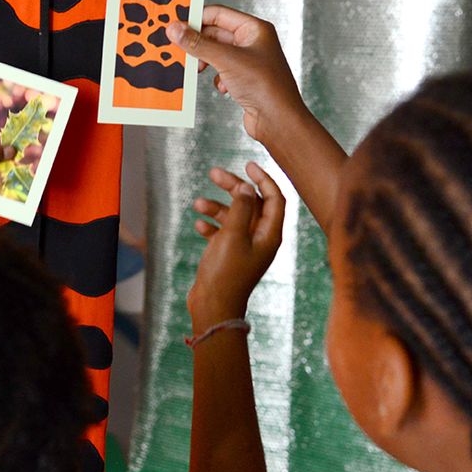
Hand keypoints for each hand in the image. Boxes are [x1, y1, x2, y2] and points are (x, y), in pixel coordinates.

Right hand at [168, 5, 304, 143]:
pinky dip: (217, 78)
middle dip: (198, 43)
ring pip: (217, 54)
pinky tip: (223, 87)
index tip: (175, 25)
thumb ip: (198, 44)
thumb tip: (175, 29)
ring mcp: (249, 61)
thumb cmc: (265, 86)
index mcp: (254, 29)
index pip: (218, 14)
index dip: (196, 18)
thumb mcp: (226, 60)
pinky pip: (222, 71)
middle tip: (179, 49)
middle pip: (215, 34)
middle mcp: (253, 42)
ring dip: (205, 61)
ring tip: (197, 70)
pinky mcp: (245, 79)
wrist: (279, 121)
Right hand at [187, 163, 285, 331]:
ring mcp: (245, 247)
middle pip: (252, 203)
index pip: (275, 198)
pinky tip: (199, 226)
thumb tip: (248, 187)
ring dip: (217, 207)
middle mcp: (261, 239)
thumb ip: (242, 207)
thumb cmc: (226, 272)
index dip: (264, 179)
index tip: (248, 164)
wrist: (213, 307)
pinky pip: (223, 232)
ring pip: (234, 216)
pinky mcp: (230, 254)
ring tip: (197, 204)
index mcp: (270, 234)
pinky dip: (212, 225)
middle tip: (213, 173)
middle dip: (234, 187)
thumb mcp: (234, 235)